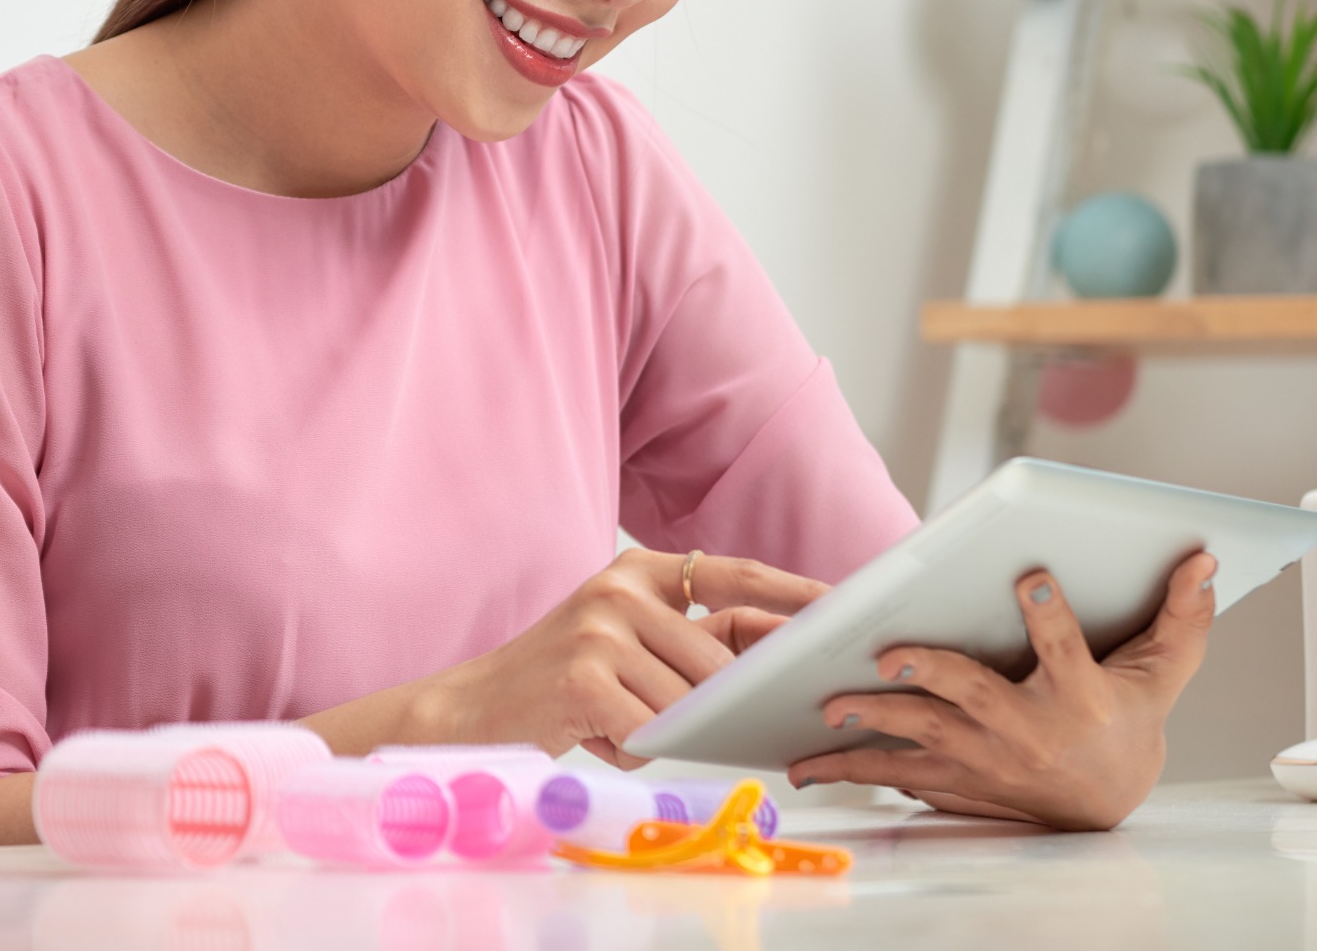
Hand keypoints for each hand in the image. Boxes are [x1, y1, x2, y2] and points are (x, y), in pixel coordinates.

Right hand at [309, 550, 823, 766]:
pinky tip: (595, 733)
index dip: (794, 592)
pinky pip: (648, 730)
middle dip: (718, 699)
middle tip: (706, 714)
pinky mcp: (584, 678)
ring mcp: (601, 631)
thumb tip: (770, 658)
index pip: (736, 574)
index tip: (844, 605)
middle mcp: (622, 589)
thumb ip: (687, 638)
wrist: (472, 709)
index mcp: (638, 569)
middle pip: (718, 658)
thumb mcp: (624, 640)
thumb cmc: (561, 680)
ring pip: (685, 701)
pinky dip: (633, 747)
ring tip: (611, 719)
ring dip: (661, 728)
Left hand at [785, 551, 1217, 830]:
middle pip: (971, 695)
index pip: (1065, 647)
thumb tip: (1204, 560)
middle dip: (928, 671)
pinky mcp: (953, 782)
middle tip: (886, 651)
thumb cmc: (1125, 725)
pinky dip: (853, 768)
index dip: (1049, 613)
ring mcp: (983, 761)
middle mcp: (1024, 730)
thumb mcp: (1160, 675)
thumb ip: (1181, 618)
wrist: (1102, 807)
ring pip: (918, 741)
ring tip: (827, 708)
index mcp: (1075, 697)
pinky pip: (896, 775)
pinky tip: (810, 761)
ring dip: (869, 725)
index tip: (1029, 576)